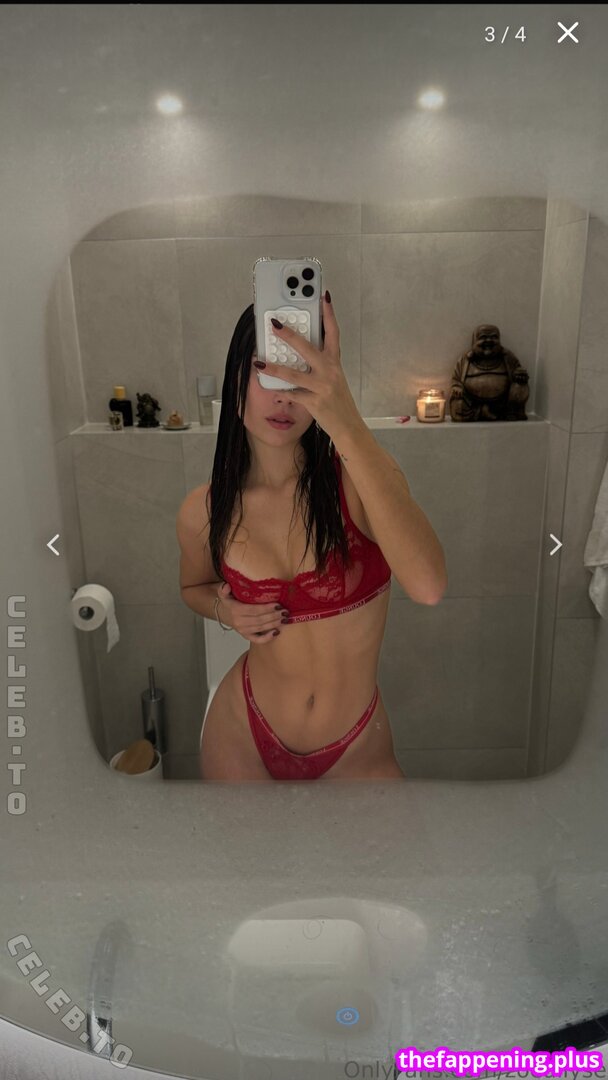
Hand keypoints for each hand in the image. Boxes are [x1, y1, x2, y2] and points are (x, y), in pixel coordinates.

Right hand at [216, 581, 287, 642]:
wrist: (226, 614)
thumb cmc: (231, 602)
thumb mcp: (224, 594)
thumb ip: (224, 589)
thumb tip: (227, 585)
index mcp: (235, 610)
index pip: (253, 610)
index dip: (266, 608)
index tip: (278, 604)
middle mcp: (239, 622)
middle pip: (259, 620)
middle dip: (274, 616)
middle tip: (285, 611)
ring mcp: (243, 630)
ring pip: (261, 628)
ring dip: (274, 624)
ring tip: (285, 619)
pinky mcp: (247, 636)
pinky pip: (257, 640)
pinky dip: (267, 638)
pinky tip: (277, 632)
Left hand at [264, 293, 363, 441]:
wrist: (349, 427)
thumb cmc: (339, 402)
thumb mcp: (334, 378)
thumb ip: (320, 364)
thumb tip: (298, 352)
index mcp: (335, 363)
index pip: (333, 333)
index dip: (329, 314)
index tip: (323, 296)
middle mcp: (329, 372)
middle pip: (308, 348)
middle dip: (289, 335)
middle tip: (274, 324)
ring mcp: (322, 387)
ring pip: (294, 374)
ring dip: (274, 368)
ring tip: (259, 362)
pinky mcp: (314, 402)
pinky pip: (292, 394)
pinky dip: (279, 391)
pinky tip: (268, 386)